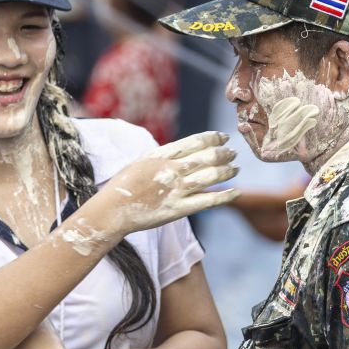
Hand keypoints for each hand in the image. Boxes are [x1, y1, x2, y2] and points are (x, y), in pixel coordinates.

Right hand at [74, 132, 238, 246]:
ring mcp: (177, 190)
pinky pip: (209, 201)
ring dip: (228, 171)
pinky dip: (226, 196)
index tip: (223, 137)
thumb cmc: (123, 187)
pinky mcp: (179, 209)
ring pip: (212, 176)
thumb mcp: (141, 162)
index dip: (213, 138)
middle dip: (225, 153)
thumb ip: (162, 156)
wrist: (112, 211)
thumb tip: (181, 151)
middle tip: (233, 153)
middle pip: (208, 156)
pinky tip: (236, 192)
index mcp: (162, 155)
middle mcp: (172, 170)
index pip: (195, 141)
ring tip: (235, 169)